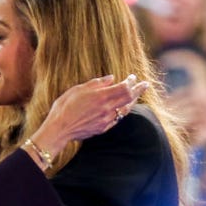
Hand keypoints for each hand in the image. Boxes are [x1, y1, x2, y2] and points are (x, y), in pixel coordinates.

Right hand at [30, 74, 149, 154]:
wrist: (60, 128)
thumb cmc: (65, 106)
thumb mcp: (79, 89)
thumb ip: (97, 83)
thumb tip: (111, 78)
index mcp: (102, 96)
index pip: (124, 87)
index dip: (131, 81)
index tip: (132, 77)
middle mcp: (107, 108)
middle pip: (129, 98)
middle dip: (139, 90)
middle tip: (145, 84)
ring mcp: (106, 119)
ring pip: (125, 110)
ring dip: (132, 102)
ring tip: (136, 96)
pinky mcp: (103, 128)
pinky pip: (118, 119)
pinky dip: (123, 111)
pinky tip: (123, 109)